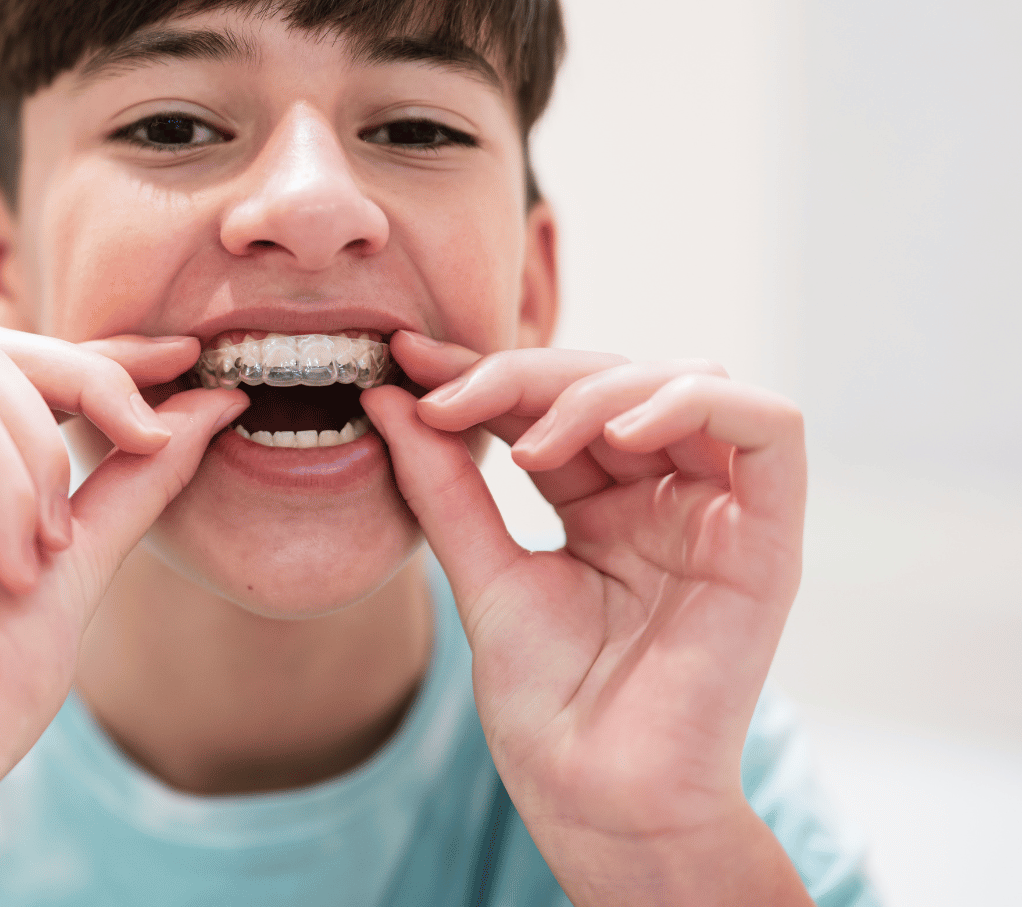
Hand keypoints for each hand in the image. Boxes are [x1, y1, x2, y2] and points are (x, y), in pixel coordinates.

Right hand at [0, 328, 244, 906]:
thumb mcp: (87, 556)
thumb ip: (137, 476)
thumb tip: (213, 403)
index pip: (31, 377)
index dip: (107, 358)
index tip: (189, 359)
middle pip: (6, 348)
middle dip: (93, 380)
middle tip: (146, 436)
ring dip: (43, 463)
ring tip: (46, 554)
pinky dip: (4, 488)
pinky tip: (7, 564)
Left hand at [364, 333, 810, 903]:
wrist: (592, 794)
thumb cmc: (546, 704)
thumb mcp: (479, 571)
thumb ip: (442, 484)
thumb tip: (388, 394)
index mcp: (602, 502)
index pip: (552, 399)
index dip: (483, 370)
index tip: (404, 362)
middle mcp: (663, 496)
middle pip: (613, 377)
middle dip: (524, 373)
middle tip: (446, 396)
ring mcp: (718, 512)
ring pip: (685, 382)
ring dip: (596, 387)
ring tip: (525, 443)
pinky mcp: (769, 537)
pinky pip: (769, 428)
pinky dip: (692, 404)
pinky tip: (616, 434)